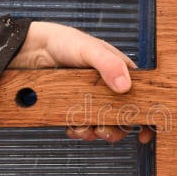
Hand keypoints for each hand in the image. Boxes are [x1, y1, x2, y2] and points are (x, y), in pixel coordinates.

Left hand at [9, 21, 152, 143]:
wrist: (30, 50)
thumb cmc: (64, 42)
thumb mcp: (88, 49)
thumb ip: (108, 64)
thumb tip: (125, 86)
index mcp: (120, 71)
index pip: (141, 95)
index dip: (146, 115)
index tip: (144, 133)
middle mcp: (109, 88)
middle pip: (123, 117)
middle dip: (116, 129)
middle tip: (104, 131)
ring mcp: (91, 100)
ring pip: (103, 124)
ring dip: (95, 132)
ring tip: (83, 129)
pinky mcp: (75, 108)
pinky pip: (82, 126)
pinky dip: (79, 130)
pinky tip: (71, 126)